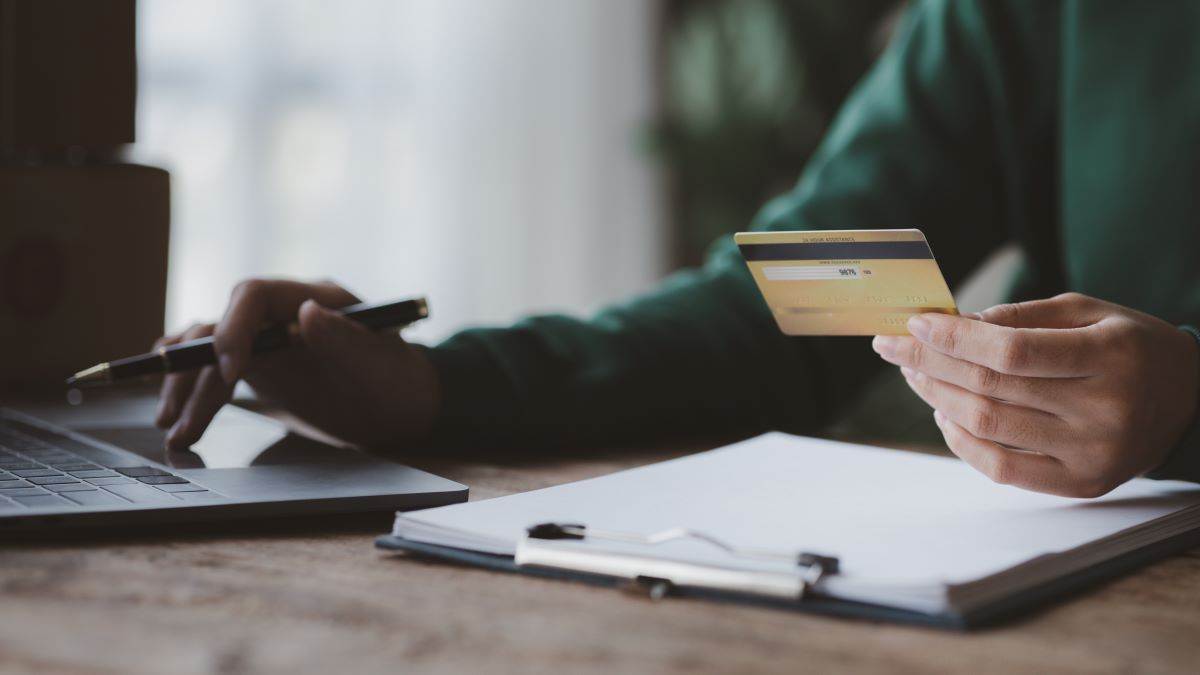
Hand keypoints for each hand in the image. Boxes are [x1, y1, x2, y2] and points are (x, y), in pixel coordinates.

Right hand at [154, 279, 440, 450]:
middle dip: (194, 370)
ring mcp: (266, 338)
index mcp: (315, 296)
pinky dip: (191, 388)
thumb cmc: (399, 381)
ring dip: (186, 388)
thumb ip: (346, 338)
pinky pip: (212, 368)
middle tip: (177, 417)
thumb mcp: (380, 364)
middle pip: (219, 326)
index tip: (232, 373)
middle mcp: (282, 311)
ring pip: (208, 352)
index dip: (233, 328)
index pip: (253, 295)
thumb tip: (307, 311)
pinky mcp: (258, 365)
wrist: (401, 405)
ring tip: (174, 431)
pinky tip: (172, 408)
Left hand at [871, 293, 1199, 496]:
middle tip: (895, 347)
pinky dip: (961, 442)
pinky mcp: (1080, 484)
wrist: (1188, 399)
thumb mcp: (1089, 311)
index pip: (1012, 352)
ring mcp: (1092, 454)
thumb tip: (954, 324)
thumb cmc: (1128, 347)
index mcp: (1110, 357)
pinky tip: (944, 414)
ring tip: (915, 375)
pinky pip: (1001, 469)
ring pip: (988, 428)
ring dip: (937, 398)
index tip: (916, 323)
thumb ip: (1022, 316)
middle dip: (930, 364)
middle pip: (991, 390)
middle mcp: (1104, 411)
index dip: (955, 338)